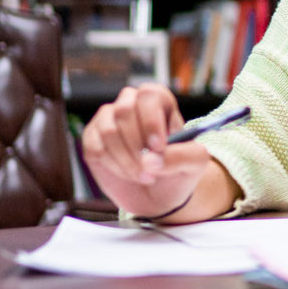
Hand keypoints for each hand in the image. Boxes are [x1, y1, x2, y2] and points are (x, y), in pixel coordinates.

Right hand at [80, 84, 210, 219]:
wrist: (158, 193)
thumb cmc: (178, 169)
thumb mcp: (195, 162)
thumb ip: (183, 155)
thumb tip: (150, 160)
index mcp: (158, 100)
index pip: (149, 95)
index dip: (152, 121)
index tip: (158, 147)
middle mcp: (130, 103)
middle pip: (125, 110)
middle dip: (138, 145)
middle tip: (151, 170)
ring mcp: (108, 119)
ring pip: (109, 131)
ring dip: (127, 160)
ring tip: (145, 176)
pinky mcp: (92, 138)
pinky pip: (97, 148)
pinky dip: (114, 166)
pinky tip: (128, 173)